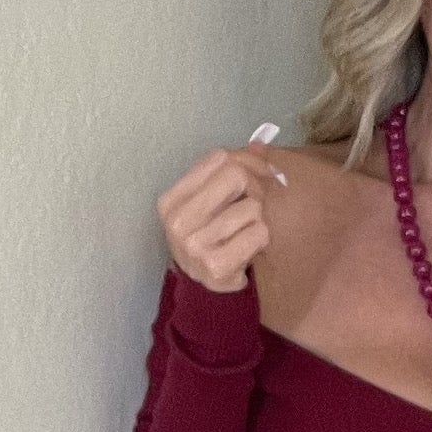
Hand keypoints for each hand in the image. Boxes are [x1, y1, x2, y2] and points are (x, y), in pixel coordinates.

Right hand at [157, 144, 285, 293]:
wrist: (208, 286)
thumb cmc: (211, 237)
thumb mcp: (211, 200)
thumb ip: (233, 169)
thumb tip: (260, 144)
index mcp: (170, 202)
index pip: (219, 158)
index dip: (247, 162)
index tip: (258, 176)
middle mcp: (177, 222)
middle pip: (236, 176)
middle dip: (255, 187)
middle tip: (255, 205)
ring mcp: (194, 246)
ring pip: (252, 207)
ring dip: (258, 219)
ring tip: (246, 233)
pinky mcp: (216, 266)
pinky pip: (259, 233)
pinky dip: (261, 240)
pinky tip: (248, 250)